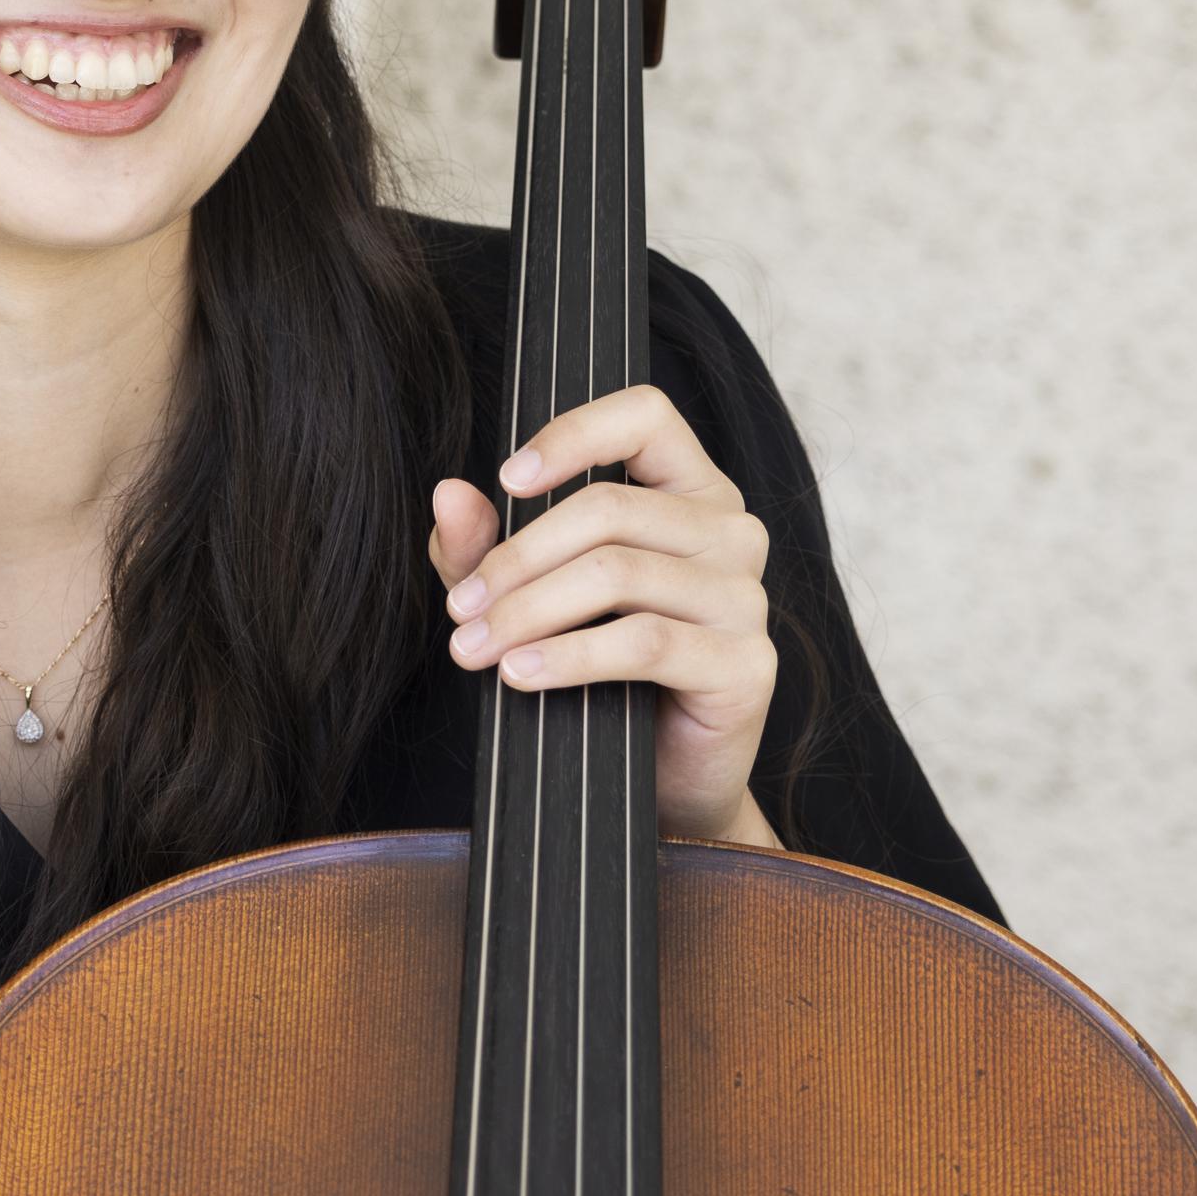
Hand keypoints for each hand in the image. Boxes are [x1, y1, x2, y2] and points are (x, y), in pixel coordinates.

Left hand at [426, 385, 781, 849]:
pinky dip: (570, 656)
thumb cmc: (598, 669)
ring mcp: (745, 596)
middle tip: (460, 610)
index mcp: (689, 489)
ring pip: (619, 574)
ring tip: (474, 647)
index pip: (645, 415)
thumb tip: (450, 493)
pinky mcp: (746, 664)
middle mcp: (730, 530)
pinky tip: (521, 674)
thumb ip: (487, 544)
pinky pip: (645, 643)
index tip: (507, 478)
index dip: (573, 435)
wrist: (658, 780)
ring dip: (529, 611)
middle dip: (516, 560)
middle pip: (609, 510)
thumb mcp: (528, 594)